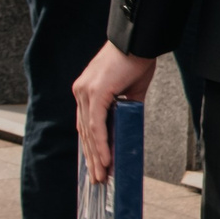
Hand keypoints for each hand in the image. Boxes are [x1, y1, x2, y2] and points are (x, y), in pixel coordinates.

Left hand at [73, 43, 156, 181]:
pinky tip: (105, 159)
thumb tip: (128, 126)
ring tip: (102, 175)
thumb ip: (127, 107)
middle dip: (91, 157)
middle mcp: (81, 92)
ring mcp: (85, 92)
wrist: (139, 40)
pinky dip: (101, 144)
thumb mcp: (131, 90)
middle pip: (84, 132)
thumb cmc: (137, 60)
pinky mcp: (95, 93)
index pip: (85, 125)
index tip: (94, 164)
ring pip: (89, 132)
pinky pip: (96, 125)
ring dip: (96, 157)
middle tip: (96, 178)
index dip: (89, 146)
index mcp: (86, 91)